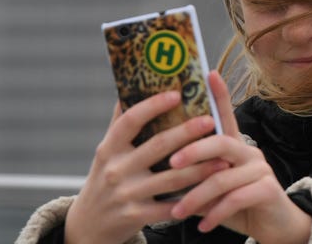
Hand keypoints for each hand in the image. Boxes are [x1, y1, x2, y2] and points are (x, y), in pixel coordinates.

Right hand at [64, 90, 226, 243]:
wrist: (88, 226)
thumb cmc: (105, 178)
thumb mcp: (107, 151)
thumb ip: (121, 122)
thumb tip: (133, 84)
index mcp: (109, 148)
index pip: (130, 120)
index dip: (153, 105)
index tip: (176, 94)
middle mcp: (116, 169)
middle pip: (158, 146)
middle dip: (187, 132)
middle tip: (211, 120)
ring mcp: (126, 194)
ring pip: (171, 178)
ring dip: (200, 168)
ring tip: (223, 158)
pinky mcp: (137, 216)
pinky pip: (171, 207)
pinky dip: (192, 199)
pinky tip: (211, 190)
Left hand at [168, 71, 311, 243]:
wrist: (275, 227)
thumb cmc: (239, 204)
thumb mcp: (215, 188)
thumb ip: (197, 175)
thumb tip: (163, 172)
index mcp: (235, 145)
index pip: (227, 114)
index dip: (219, 93)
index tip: (208, 73)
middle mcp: (249, 151)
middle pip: (220, 142)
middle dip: (193, 151)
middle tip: (170, 164)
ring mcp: (260, 169)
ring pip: (222, 177)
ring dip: (196, 197)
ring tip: (178, 212)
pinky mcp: (267, 189)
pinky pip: (235, 199)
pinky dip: (215, 214)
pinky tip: (202, 225)